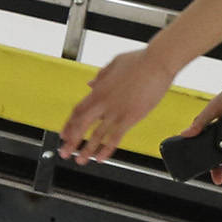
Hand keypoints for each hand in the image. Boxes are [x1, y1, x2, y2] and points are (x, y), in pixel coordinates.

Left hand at [58, 46, 177, 164]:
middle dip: (71, 141)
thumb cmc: (139, 60)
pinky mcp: (131, 117)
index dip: (69, 125)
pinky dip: (106, 149)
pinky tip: (101, 158)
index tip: (64, 135)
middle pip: (81, 125)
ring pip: (97, 135)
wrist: (158, 61)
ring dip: (87, 150)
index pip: (77, 111)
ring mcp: (117, 111)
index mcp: (99, 89)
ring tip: (81, 160)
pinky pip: (115, 137)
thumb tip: (90, 84)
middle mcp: (104, 102)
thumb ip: (100, 77)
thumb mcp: (114, 64)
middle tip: (64, 153)